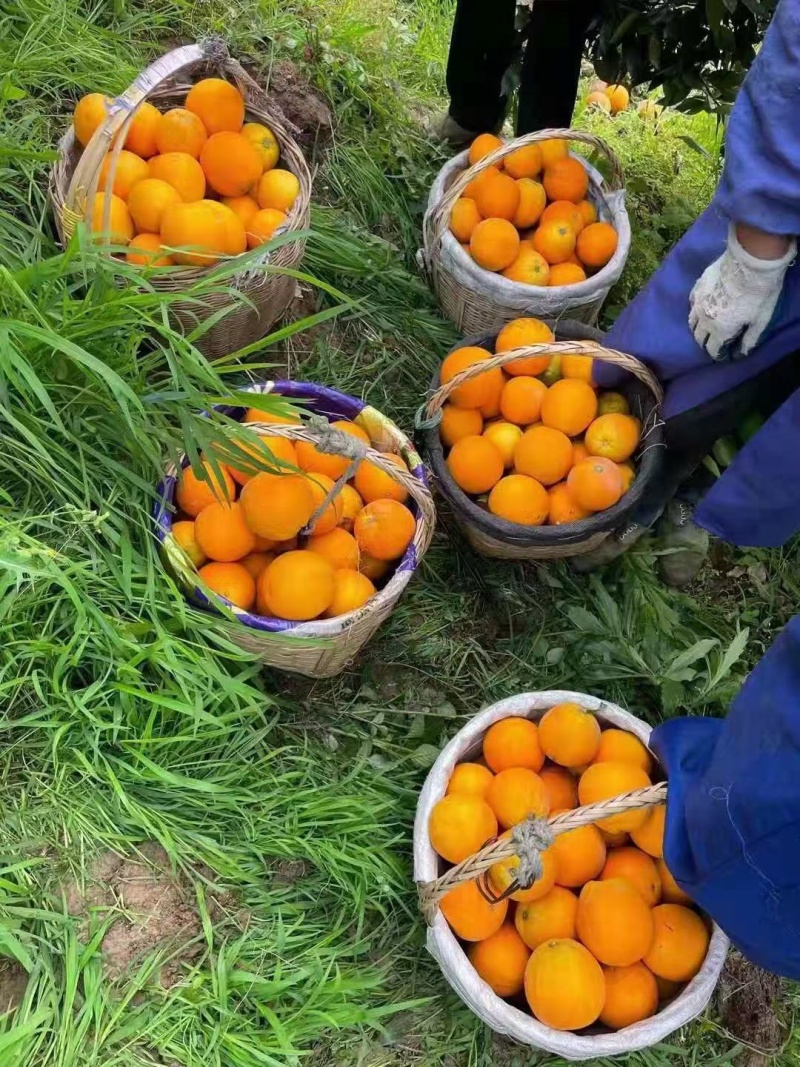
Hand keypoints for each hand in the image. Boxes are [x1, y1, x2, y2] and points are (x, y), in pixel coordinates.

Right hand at [689, 225, 794, 359]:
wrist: (750, 260)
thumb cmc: (759, 293)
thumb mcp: (760, 319)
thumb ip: (750, 339)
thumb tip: (741, 352)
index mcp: (720, 330)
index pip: (712, 349)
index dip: (718, 354)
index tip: (724, 353)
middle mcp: (704, 320)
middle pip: (699, 337)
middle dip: (706, 342)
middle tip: (715, 341)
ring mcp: (698, 302)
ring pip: (691, 321)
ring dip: (698, 327)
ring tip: (706, 327)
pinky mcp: (697, 287)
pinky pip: (691, 303)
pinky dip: (695, 310)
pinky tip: (701, 307)